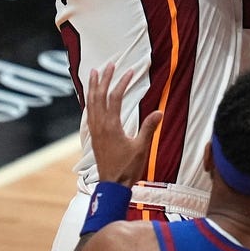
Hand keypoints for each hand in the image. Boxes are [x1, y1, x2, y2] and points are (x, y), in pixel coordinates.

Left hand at [86, 63, 162, 185]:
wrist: (112, 185)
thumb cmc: (128, 168)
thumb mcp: (142, 148)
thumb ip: (149, 128)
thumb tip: (159, 111)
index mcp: (111, 126)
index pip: (115, 98)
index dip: (122, 83)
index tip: (130, 71)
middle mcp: (100, 126)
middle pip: (99, 96)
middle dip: (104, 79)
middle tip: (109, 65)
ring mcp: (95, 130)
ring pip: (91, 103)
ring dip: (93, 87)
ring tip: (95, 74)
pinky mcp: (94, 136)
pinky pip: (89, 113)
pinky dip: (90, 101)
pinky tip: (92, 97)